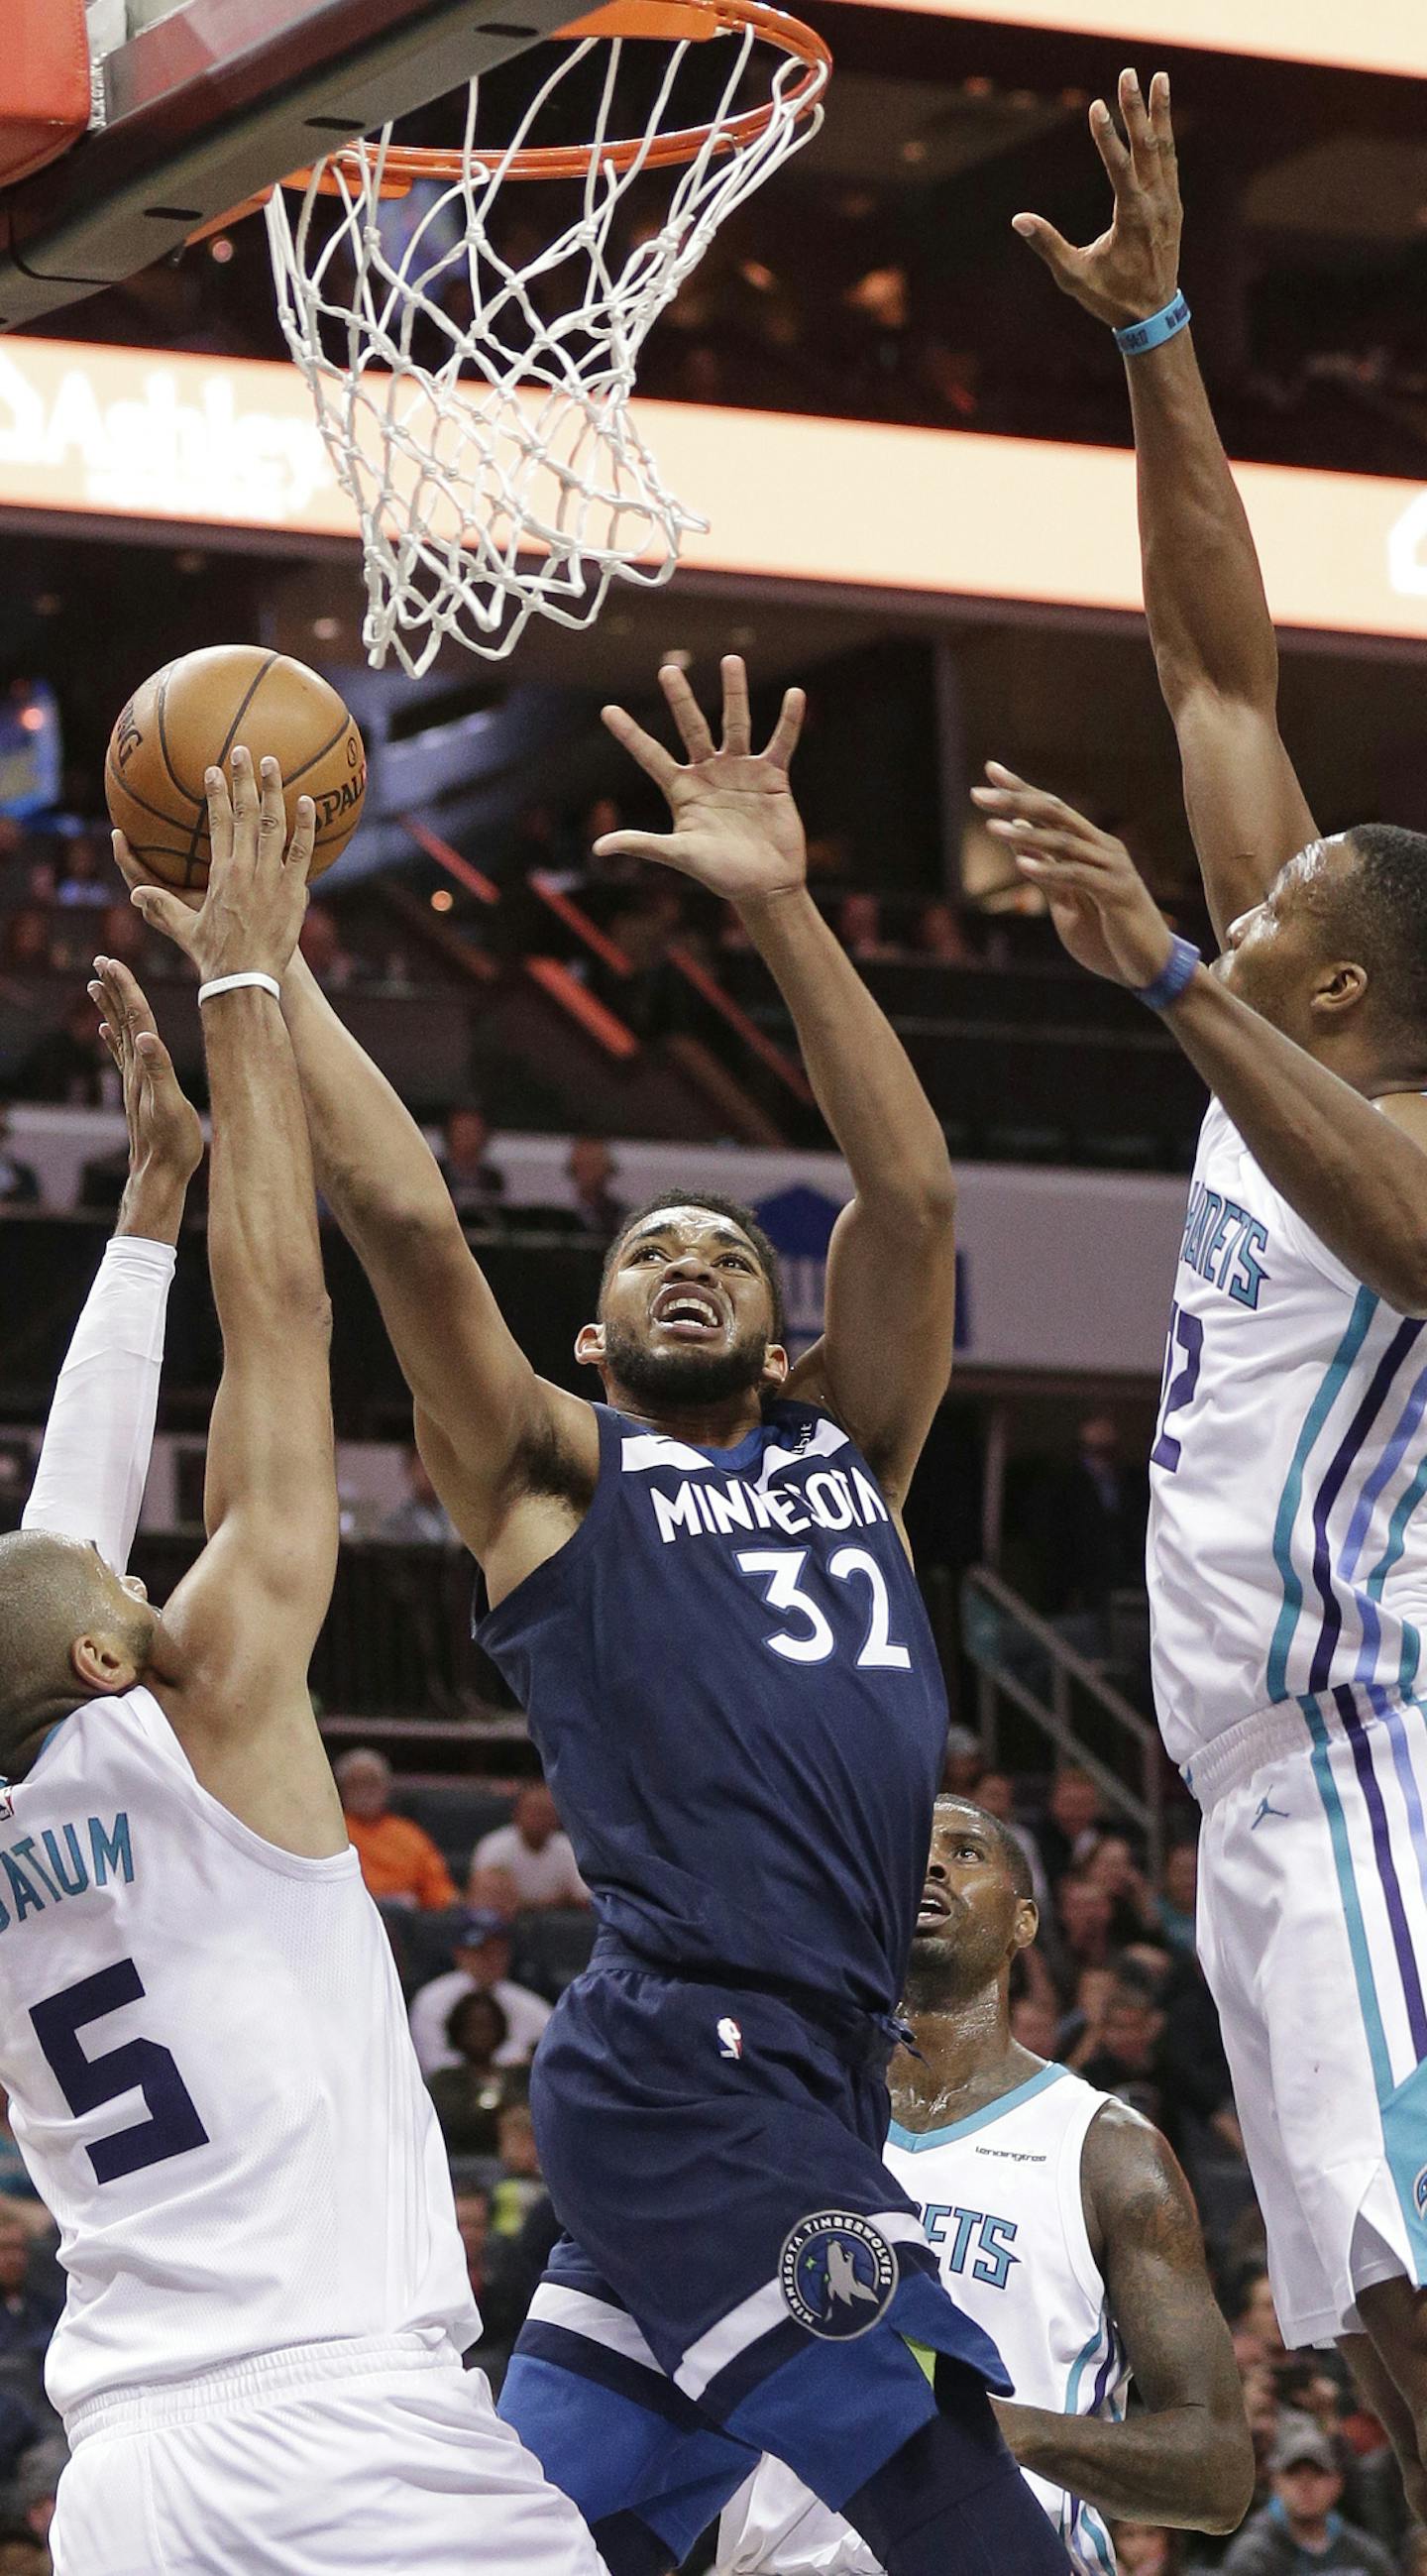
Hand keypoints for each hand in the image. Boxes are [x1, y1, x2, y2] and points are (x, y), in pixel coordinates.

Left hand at [88, 955, 202, 1186]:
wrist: (158, 1174)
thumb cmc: (172, 1144)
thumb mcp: (171, 1106)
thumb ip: (158, 1070)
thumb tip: (144, 1037)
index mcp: (144, 1066)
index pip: (135, 1017)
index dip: (125, 987)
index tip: (112, 961)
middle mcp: (134, 1069)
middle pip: (123, 1019)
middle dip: (114, 988)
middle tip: (100, 960)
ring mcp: (133, 1080)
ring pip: (118, 1034)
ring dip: (109, 1008)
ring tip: (94, 985)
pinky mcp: (135, 1091)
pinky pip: (120, 1056)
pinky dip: (112, 1038)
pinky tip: (105, 1031)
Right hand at [119, 748, 313, 984]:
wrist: (246, 978)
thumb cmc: (214, 956)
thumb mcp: (183, 929)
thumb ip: (161, 907)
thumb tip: (133, 895)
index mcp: (219, 872)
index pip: (217, 823)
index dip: (216, 794)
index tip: (214, 770)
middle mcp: (246, 868)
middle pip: (245, 814)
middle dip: (244, 779)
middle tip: (243, 750)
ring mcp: (272, 877)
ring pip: (274, 825)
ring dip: (274, 791)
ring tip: (273, 763)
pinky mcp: (294, 891)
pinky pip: (303, 853)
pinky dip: (306, 827)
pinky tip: (309, 802)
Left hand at [595, 655, 806, 908]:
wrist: (765, 886)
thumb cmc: (720, 874)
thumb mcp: (679, 855)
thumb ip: (643, 844)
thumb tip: (598, 848)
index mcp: (683, 790)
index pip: (650, 755)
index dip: (629, 734)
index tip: (607, 710)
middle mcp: (709, 774)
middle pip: (692, 727)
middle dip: (680, 699)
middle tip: (667, 669)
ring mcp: (741, 772)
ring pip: (736, 724)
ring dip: (734, 693)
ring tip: (731, 660)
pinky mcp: (772, 777)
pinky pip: (780, 742)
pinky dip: (788, 721)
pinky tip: (795, 694)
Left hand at [971, 764, 1174, 988]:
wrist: (1148, 966)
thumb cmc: (1108, 934)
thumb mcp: (1068, 900)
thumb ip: (1046, 868)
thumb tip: (1018, 833)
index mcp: (1092, 846)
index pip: (1052, 808)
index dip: (1022, 788)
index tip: (990, 769)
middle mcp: (1104, 848)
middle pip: (1057, 813)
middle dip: (1016, 801)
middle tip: (979, 794)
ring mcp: (1113, 868)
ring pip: (1064, 842)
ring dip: (1026, 835)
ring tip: (992, 828)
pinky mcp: (1117, 893)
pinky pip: (1078, 876)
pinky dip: (1049, 870)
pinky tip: (1022, 864)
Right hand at [1012, 68, 1180, 330]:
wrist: (1154, 316)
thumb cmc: (1111, 297)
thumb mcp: (1074, 277)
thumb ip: (1048, 245)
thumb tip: (1018, 220)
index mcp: (1133, 219)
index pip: (1120, 169)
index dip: (1107, 137)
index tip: (1097, 106)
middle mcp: (1156, 205)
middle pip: (1147, 147)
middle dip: (1136, 108)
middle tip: (1128, 73)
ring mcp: (1169, 204)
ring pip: (1165, 149)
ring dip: (1160, 112)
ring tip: (1160, 77)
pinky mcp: (1173, 206)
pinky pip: (1169, 162)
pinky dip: (1165, 136)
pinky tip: (1161, 117)